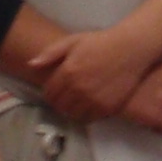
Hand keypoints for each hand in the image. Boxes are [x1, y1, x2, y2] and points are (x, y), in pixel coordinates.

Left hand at [17, 19, 161, 125]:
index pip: (49, 93)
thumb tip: (30, 65)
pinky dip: (86, 115)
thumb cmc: (101, 42)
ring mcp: (93, 99)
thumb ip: (50, 53)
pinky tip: (89, 106)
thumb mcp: (73, 41)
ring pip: (73, 115)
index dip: (49, 94)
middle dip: (59, 104)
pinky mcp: (107, 107)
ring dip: (71, 112)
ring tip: (76, 104)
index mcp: (68, 72)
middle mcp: (78, 88)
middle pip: (59, 106)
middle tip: (65, 99)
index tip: (54, 91)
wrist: (131, 48)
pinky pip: (89, 119)